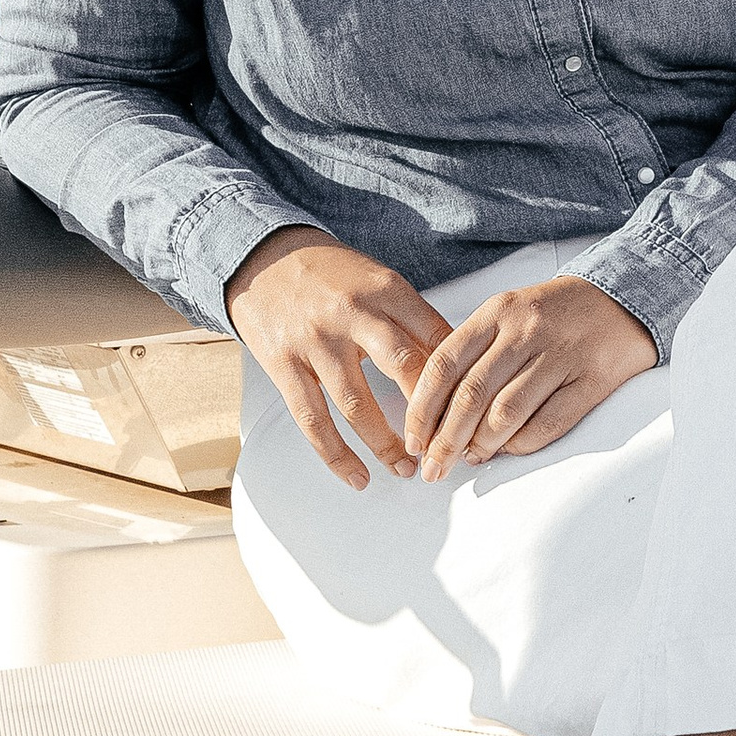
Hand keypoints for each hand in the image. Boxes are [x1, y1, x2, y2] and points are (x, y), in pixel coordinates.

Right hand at [225, 228, 450, 490]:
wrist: (264, 258)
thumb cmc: (331, 273)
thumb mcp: (378, 279)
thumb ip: (411, 317)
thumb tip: (455, 364)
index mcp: (386, 289)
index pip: (436, 335)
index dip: (458, 376)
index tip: (472, 408)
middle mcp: (353, 313)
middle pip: (404, 366)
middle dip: (429, 412)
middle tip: (446, 444)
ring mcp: (317, 341)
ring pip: (358, 403)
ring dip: (386, 444)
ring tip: (407, 469)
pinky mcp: (285, 365)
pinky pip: (313, 420)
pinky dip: (337, 456)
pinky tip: (358, 477)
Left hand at [403, 275, 656, 481]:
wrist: (621, 298)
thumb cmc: (552, 315)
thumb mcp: (507, 315)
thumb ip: (472, 354)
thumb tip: (437, 415)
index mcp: (497, 312)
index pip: (444, 364)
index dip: (422, 408)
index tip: (413, 441)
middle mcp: (525, 330)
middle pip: (471, 395)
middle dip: (446, 441)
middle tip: (435, 468)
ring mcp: (560, 354)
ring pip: (506, 413)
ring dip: (483, 445)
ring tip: (473, 458)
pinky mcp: (592, 380)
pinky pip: (548, 424)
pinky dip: (522, 445)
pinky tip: (511, 449)